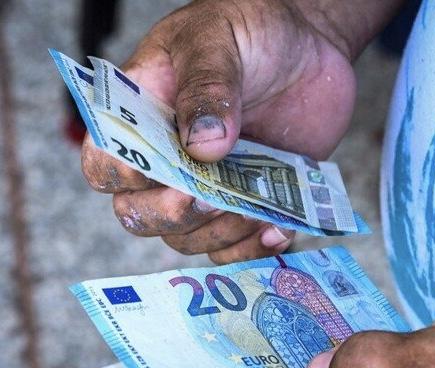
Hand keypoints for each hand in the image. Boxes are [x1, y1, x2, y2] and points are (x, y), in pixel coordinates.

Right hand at [81, 0, 360, 262]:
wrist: (308, 46)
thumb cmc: (248, 32)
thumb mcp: (218, 42)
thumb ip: (206, 88)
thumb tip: (201, 147)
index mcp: (140, 117)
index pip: (105, 163)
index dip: (120, 176)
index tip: (158, 170)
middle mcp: (167, 160)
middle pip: (141, 215)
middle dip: (171, 215)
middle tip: (209, 197)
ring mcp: (208, 186)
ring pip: (188, 238)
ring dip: (219, 233)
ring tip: (255, 210)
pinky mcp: (246, 202)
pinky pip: (234, 247)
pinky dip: (252, 247)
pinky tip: (276, 230)